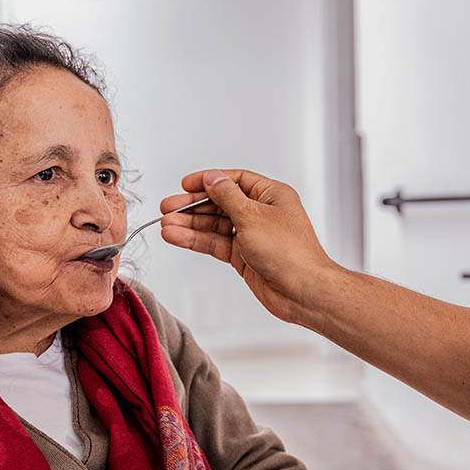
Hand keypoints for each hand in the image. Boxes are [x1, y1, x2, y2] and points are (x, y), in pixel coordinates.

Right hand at [159, 169, 338, 324]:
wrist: (303, 291)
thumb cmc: (290, 253)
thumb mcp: (252, 216)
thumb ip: (227, 196)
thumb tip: (211, 178)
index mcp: (271, 195)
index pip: (234, 180)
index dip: (209, 181)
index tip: (185, 184)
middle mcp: (262, 214)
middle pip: (220, 203)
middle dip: (193, 206)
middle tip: (168, 207)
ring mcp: (252, 236)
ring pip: (215, 226)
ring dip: (190, 225)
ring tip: (166, 225)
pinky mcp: (244, 257)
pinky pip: (216, 244)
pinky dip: (197, 241)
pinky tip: (177, 237)